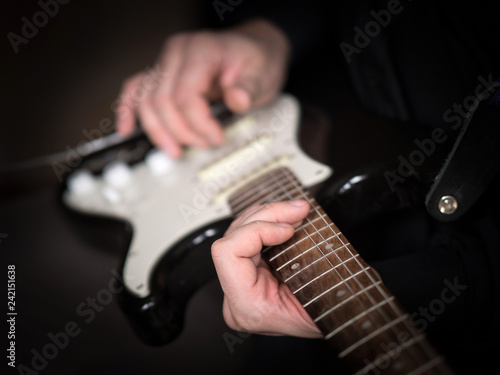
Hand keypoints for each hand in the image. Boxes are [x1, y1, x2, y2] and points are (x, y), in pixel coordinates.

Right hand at [115, 19, 290, 157]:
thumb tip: (237, 100)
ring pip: (145, 101)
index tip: (215, 138)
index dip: (198, 124)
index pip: (184, 95)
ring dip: (158, 131)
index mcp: (200, 50)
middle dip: (181, 131)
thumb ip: (249, 87)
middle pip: (161, 101)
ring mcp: (165, 63)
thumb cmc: (256, 60)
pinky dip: (128, 110)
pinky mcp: (161, 74)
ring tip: (176, 151)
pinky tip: (126, 129)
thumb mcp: (262, 73)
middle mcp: (176, 53)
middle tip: (202, 144)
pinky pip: (135, 90)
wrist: (253, 49)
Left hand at [211, 200, 321, 337]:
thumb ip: (303, 264)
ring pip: (238, 232)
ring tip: (295, 210)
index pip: (228, 253)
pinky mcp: (244, 273)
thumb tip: (291, 225)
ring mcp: (237, 285)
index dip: (257, 231)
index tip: (288, 229)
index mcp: (249, 307)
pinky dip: (265, 221)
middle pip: (234, 237)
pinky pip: (244, 236)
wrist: (335, 323)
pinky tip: (282, 218)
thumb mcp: (322, 293)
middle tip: (299, 208)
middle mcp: (235, 297)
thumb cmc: (331, 315)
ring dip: (268, 214)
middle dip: (268, 215)